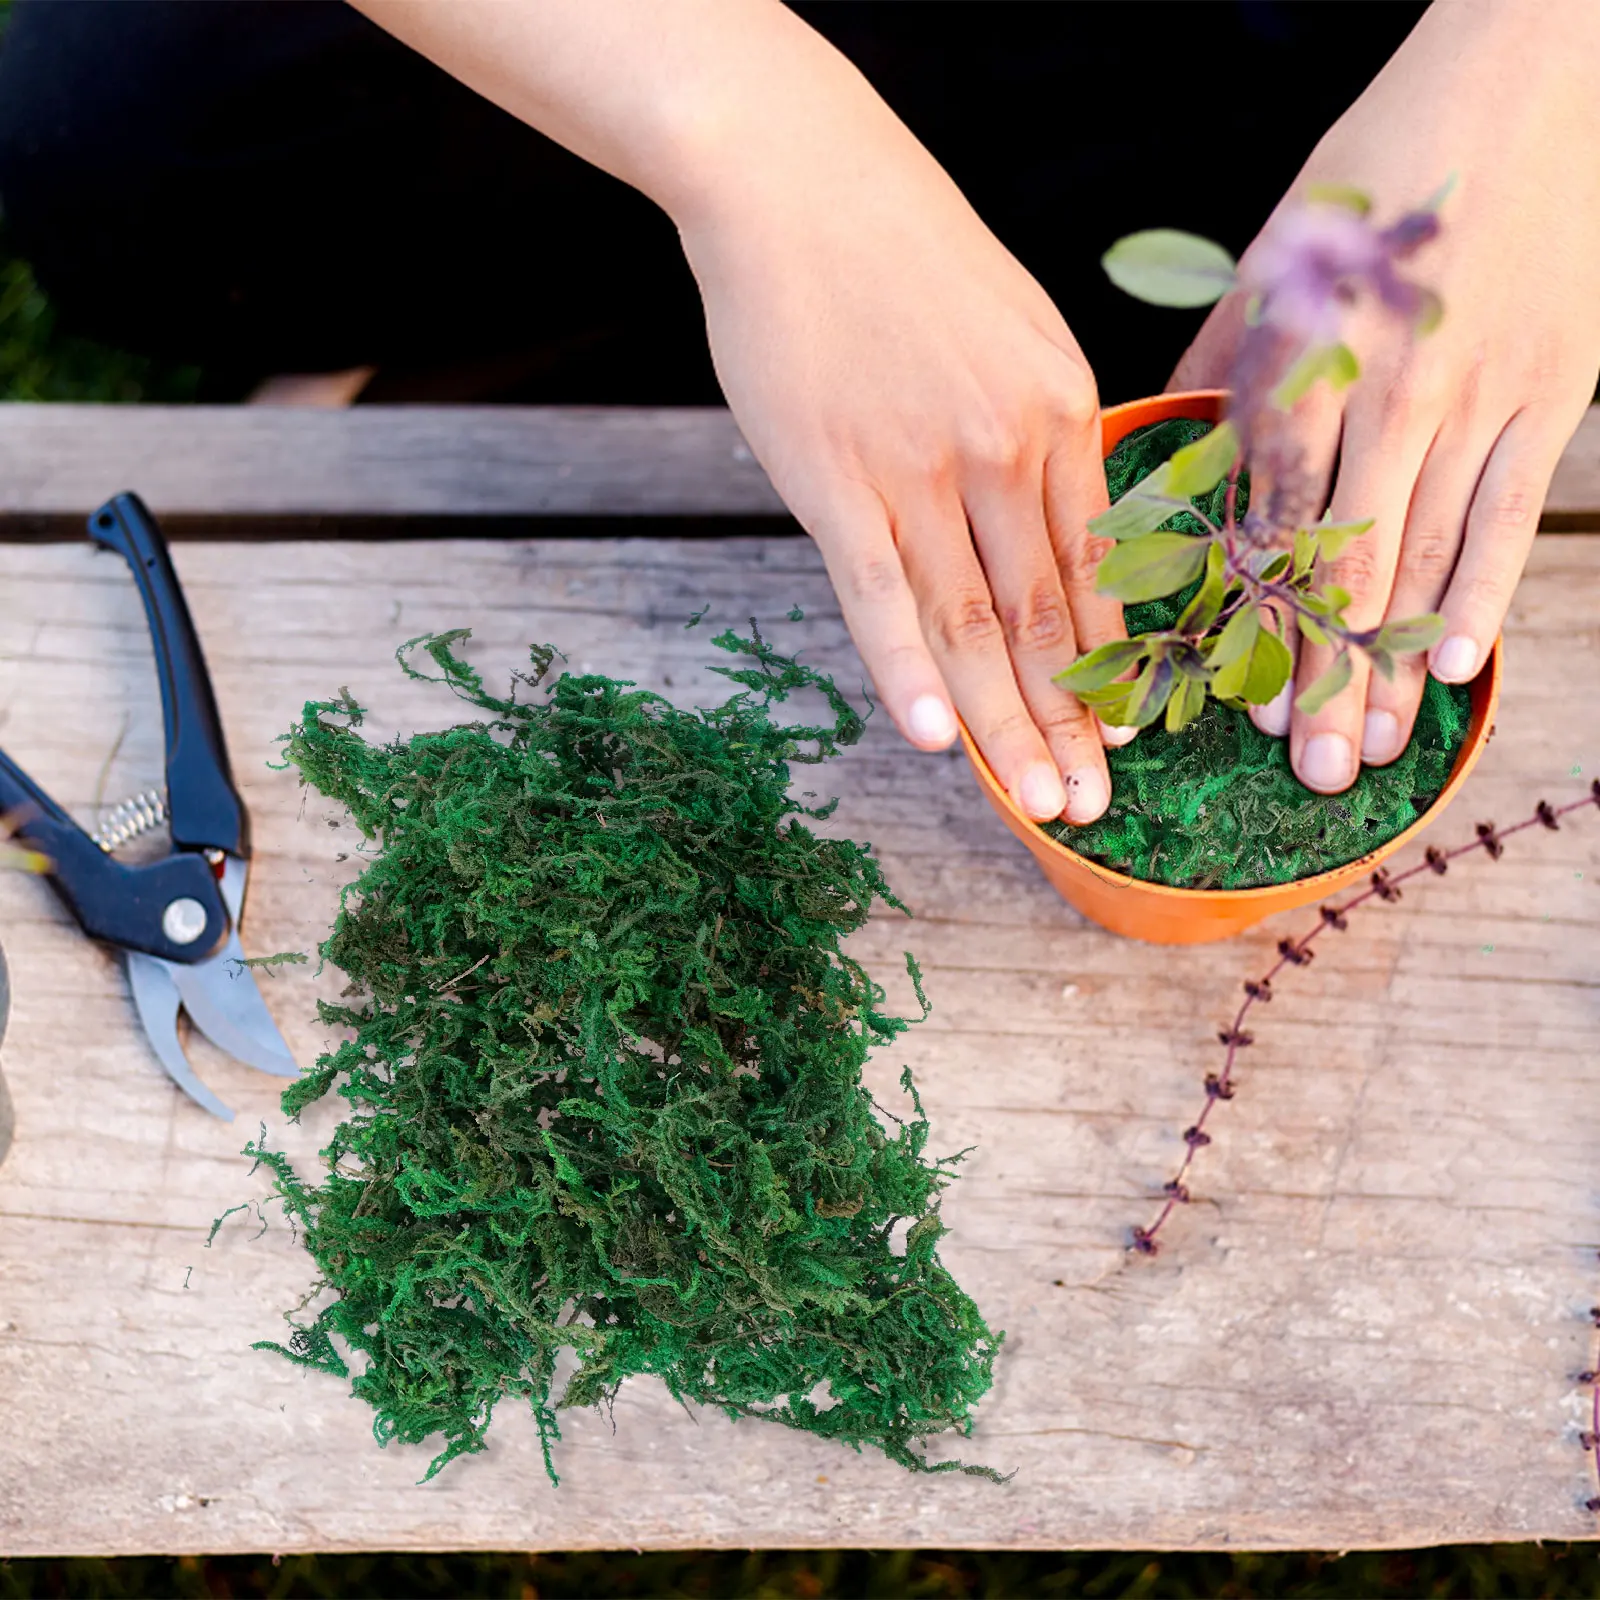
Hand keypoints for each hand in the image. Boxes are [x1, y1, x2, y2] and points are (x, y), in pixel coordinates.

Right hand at [675, 27, 1126, 823]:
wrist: (799, 180)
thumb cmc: (905, 254)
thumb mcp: (1016, 328)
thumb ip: (1042, 427)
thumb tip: (1056, 515)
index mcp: (1062, 412)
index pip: (1095, 570)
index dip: (1109, 667)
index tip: (1126, 739)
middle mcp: (1005, 448)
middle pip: (1047, 615)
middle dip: (1071, 723)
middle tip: (1093, 809)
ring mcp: (918, 467)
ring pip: (975, 621)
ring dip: (1006, 723)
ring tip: (1035, 802)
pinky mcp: (834, 477)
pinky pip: (879, 592)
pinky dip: (905, 669)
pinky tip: (932, 739)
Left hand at [1169, 0, 1599, 792]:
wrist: (1540, 72)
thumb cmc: (1383, 164)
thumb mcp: (1274, 251)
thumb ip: (1219, 360)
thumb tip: (1160, 443)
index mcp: (1302, 355)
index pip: (1263, 518)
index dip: (1247, 619)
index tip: (1228, 703)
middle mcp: (1385, 387)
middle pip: (1342, 562)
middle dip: (1318, 674)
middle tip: (1298, 773)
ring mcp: (1479, 391)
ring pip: (1427, 554)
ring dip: (1394, 662)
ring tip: (1367, 751)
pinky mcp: (1555, 387)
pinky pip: (1515, 509)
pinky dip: (1486, 589)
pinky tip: (1457, 665)